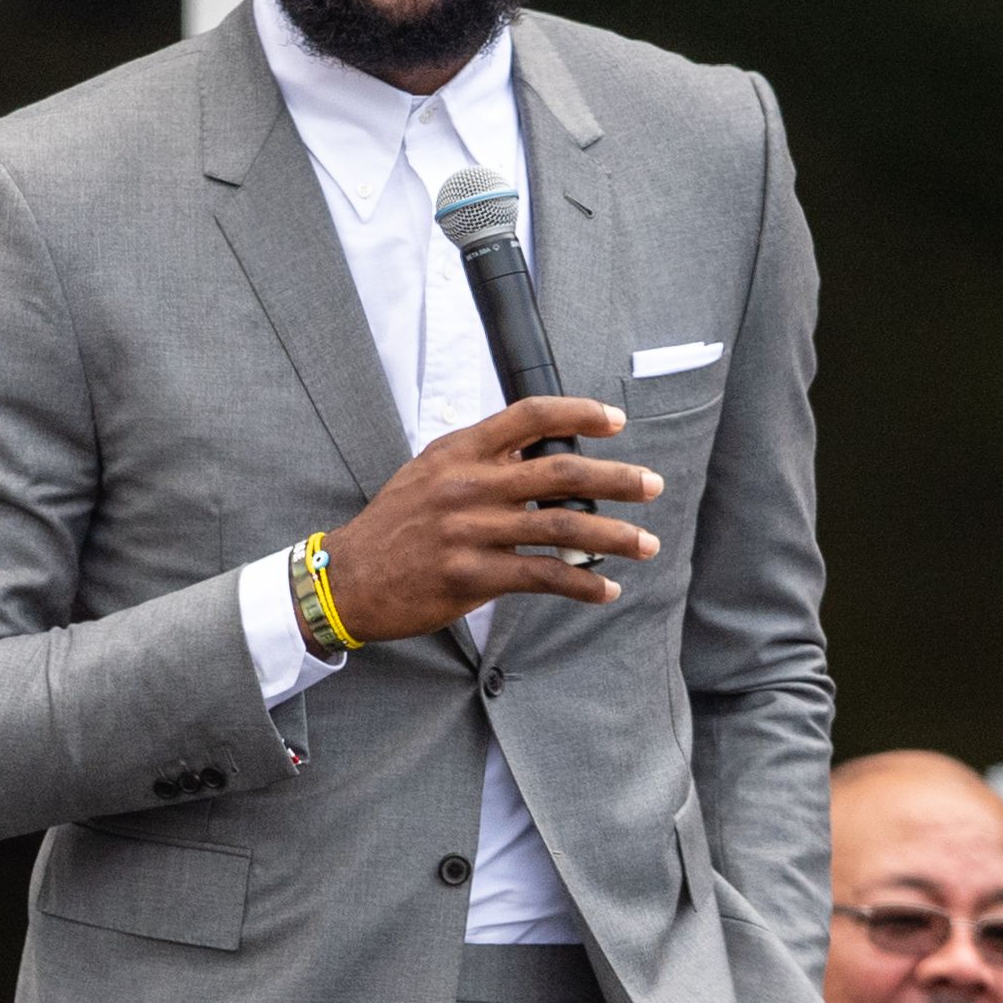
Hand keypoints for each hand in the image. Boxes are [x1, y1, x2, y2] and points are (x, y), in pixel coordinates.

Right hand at [318, 396, 659, 641]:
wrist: (349, 578)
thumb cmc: (396, 525)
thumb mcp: (430, 471)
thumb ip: (480, 458)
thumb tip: (537, 451)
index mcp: (460, 451)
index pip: (529, 415)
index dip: (579, 413)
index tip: (616, 420)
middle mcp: (469, 484)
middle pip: (560, 471)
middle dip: (617, 477)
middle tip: (653, 484)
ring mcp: (471, 531)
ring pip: (561, 527)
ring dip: (614, 537)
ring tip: (646, 544)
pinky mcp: (472, 576)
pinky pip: (543, 576)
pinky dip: (582, 583)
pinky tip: (606, 589)